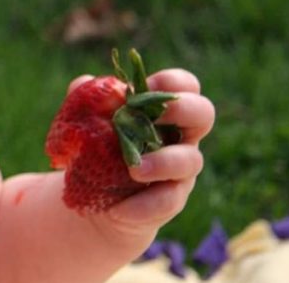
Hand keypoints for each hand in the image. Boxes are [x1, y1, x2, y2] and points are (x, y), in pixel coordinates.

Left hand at [100, 68, 214, 230]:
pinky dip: (144, 204)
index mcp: (163, 112)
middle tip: (155, 117)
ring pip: (191, 160)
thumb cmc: (96, 150)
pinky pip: (168, 201)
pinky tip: (119, 208)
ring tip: (134, 169)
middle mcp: (179, 138)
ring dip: (164, 162)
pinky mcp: (170, 201)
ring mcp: (180, 171)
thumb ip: (85, 100)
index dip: (172, 81)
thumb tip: (84, 83)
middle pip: (204, 113)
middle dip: (184, 109)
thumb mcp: (86, 123)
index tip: (144, 87)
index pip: (186, 85)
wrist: (94, 200)